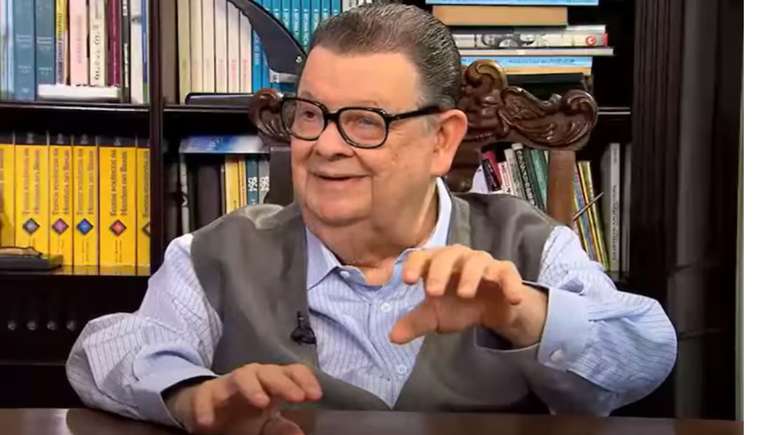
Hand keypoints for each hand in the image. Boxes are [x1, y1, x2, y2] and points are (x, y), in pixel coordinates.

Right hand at [165, 363, 321, 434]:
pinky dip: (206, 407)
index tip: (316, 396)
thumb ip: (281, 428)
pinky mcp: (205, 394)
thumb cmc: (243, 415)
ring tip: (261, 402)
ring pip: (240, 377)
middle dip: (283, 383)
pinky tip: (210, 423)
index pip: (292, 371)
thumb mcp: (265, 424)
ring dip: (251, 387)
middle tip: (297, 397)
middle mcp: (252, 377)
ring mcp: (228, 384)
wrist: (207, 412)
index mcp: (271, 382)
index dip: (305, 380)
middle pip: (269, 372)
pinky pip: (205, 396)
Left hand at [389, 245, 547, 347]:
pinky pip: (508, 273)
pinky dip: (510, 284)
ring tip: (465, 294)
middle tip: (432, 292)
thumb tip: (393, 337)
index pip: (422, 255)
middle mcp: (460, 257)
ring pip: (477, 260)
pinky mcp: (505, 272)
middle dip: (439, 271)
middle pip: (448, 254)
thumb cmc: (457, 305)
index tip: (406, 281)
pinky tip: (512, 298)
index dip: (414, 265)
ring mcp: (484, 263)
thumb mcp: (436, 316)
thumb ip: (415, 323)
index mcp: (437, 263)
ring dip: (470, 275)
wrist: (492, 310)